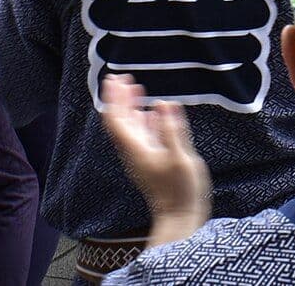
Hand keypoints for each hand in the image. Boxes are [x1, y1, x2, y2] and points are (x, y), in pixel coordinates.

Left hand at [99, 74, 210, 247]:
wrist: (179, 217)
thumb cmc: (181, 190)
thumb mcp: (180, 158)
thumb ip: (171, 130)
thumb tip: (163, 103)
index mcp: (137, 149)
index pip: (117, 119)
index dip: (114, 98)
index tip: (114, 79)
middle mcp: (135, 151)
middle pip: (121, 120)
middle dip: (120, 98)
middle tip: (122, 77)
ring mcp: (143, 157)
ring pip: (131, 127)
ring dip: (131, 107)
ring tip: (135, 88)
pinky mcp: (152, 161)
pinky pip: (143, 135)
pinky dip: (144, 120)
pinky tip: (152, 112)